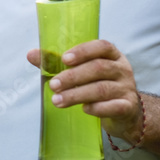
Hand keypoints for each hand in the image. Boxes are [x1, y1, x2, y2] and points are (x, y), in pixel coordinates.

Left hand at [28, 40, 143, 143]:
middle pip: (99, 68)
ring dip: (77, 94)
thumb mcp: (81, 72)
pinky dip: (97, 108)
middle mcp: (122, 69)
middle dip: (73, 76)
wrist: (124, 113)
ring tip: (57, 100)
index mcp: (112, 56)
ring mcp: (127, 88)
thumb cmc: (96, 86)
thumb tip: (31, 54)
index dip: (83, 51)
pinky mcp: (128, 107)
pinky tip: (84, 109)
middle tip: (53, 85)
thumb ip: (57, 63)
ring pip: (102, 88)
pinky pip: (114, 106)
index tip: (64, 59)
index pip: (102, 46)